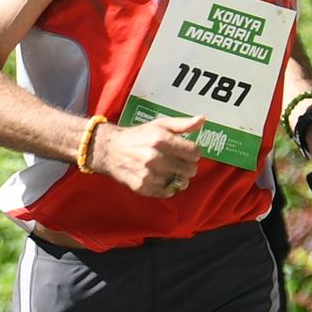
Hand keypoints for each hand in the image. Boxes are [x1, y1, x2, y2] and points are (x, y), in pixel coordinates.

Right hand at [89, 115, 214, 198]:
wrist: (109, 150)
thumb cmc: (138, 136)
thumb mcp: (160, 125)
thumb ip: (182, 124)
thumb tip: (202, 119)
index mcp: (161, 139)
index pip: (195, 153)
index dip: (193, 153)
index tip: (185, 152)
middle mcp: (155, 157)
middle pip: (190, 169)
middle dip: (187, 166)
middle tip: (177, 162)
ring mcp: (148, 174)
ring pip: (180, 182)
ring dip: (176, 177)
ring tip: (167, 170)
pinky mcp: (142, 187)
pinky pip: (167, 192)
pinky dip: (166, 187)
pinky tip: (159, 178)